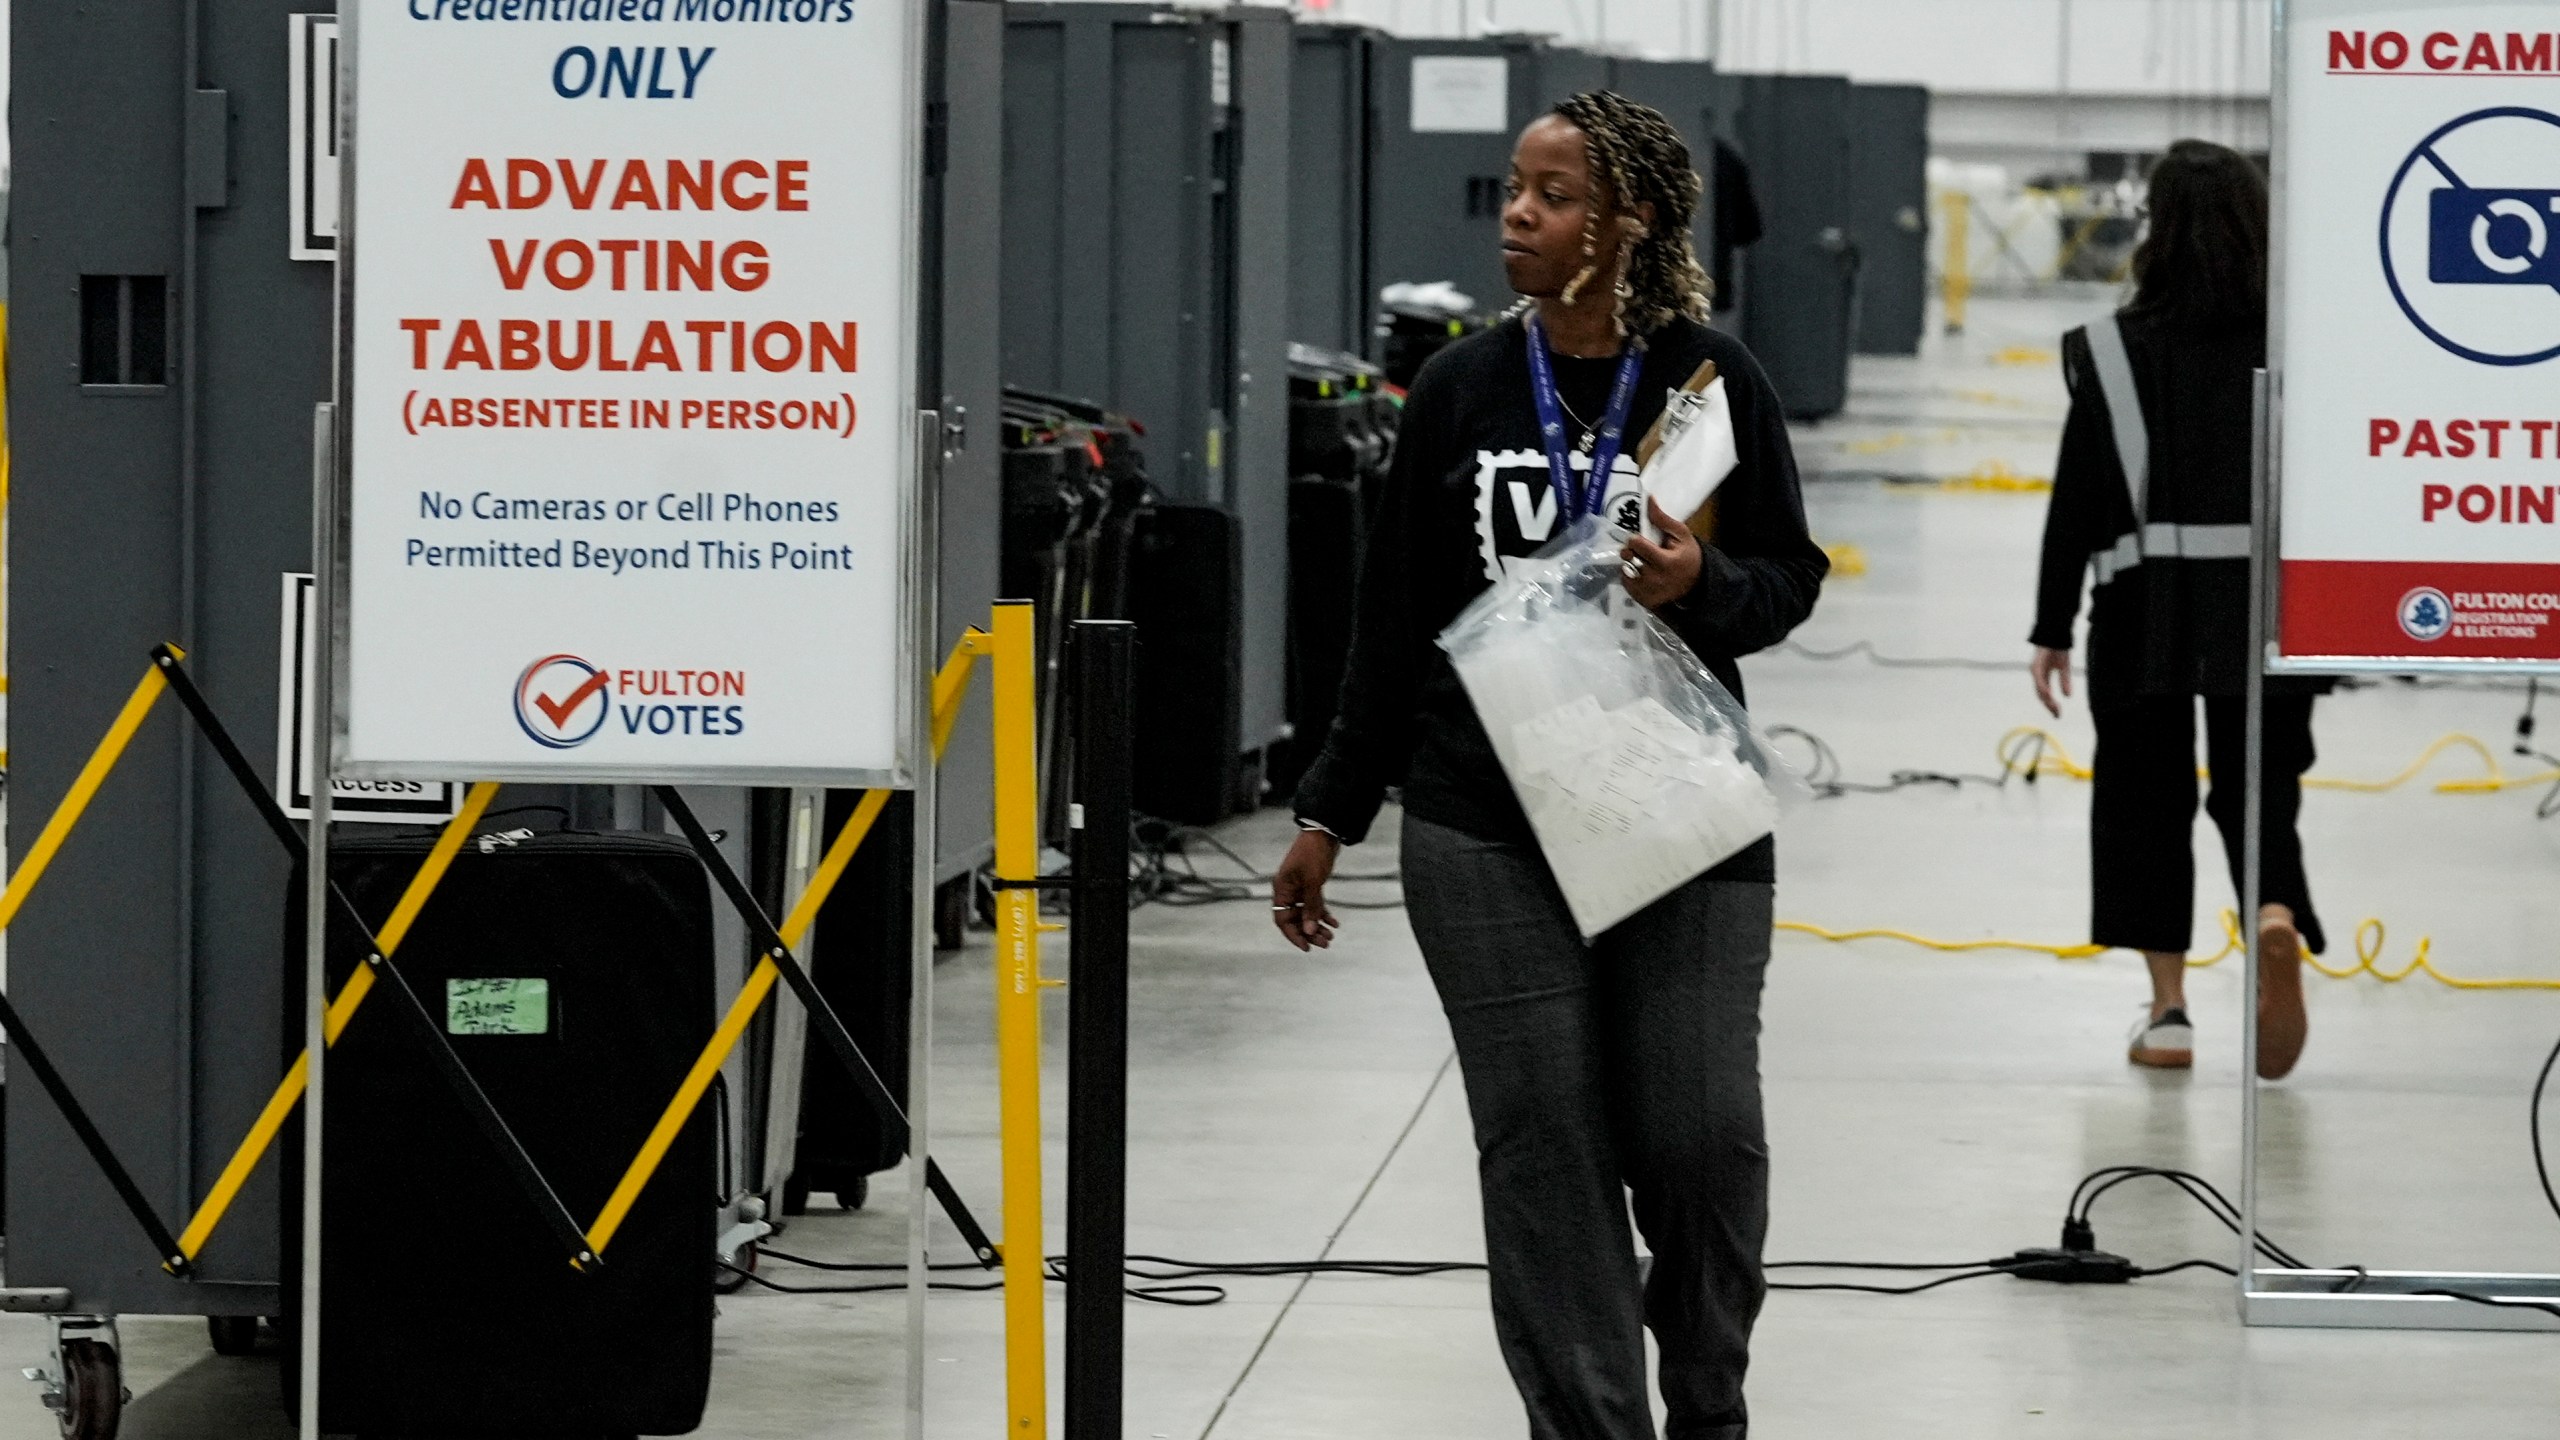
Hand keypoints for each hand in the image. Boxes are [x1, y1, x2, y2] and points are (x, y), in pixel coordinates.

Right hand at [1271, 829, 1342, 951]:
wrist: (1324, 833)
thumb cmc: (1313, 854)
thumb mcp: (1313, 883)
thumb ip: (1311, 908)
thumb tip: (1309, 930)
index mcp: (1282, 890)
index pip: (1282, 919)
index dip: (1293, 935)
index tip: (1306, 947)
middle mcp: (1288, 891)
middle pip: (1295, 919)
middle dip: (1309, 932)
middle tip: (1325, 943)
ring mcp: (1300, 888)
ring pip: (1306, 913)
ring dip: (1317, 925)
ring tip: (1331, 936)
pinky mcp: (1311, 885)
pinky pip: (1314, 904)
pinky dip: (1323, 914)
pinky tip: (1334, 922)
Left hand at [1620, 498, 1704, 609]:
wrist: (1697, 584)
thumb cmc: (1688, 556)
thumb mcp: (1682, 535)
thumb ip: (1663, 519)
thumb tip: (1648, 499)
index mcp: (1665, 561)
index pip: (1636, 544)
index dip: (1636, 539)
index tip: (1641, 540)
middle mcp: (1655, 579)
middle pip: (1628, 558)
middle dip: (1631, 551)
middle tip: (1640, 551)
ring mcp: (1649, 592)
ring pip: (1625, 571)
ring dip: (1630, 564)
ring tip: (1642, 563)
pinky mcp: (1644, 600)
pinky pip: (1627, 584)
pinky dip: (1630, 577)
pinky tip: (1641, 574)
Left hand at [2031, 646, 2072, 717]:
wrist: (2055, 634)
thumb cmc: (2058, 649)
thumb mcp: (2064, 667)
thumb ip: (2065, 681)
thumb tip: (2068, 696)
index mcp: (2042, 676)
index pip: (2045, 695)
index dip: (2051, 705)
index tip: (2058, 714)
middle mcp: (2037, 675)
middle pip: (2041, 695)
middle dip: (2049, 705)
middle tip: (2057, 715)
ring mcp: (2035, 670)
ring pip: (2039, 689)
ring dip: (2046, 699)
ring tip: (2054, 708)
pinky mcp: (2036, 665)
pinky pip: (2039, 679)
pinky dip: (2043, 688)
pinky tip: (2049, 694)